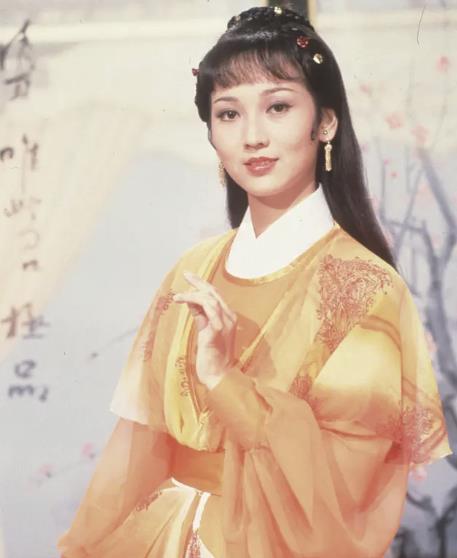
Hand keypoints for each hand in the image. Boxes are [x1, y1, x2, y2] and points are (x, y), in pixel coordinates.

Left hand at [172, 270, 236, 387]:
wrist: (219, 375)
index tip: (190, 277)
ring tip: (177, 297)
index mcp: (228, 317)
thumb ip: (201, 317)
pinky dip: (194, 302)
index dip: (203, 284)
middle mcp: (229, 317)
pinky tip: (183, 302)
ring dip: (192, 294)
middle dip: (198, 282)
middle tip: (186, 275)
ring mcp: (225, 323)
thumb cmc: (212, 356)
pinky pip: (207, 310)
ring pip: (210, 299)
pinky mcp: (216, 331)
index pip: (216, 295)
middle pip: (213, 292)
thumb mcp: (206, 332)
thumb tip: (191, 303)